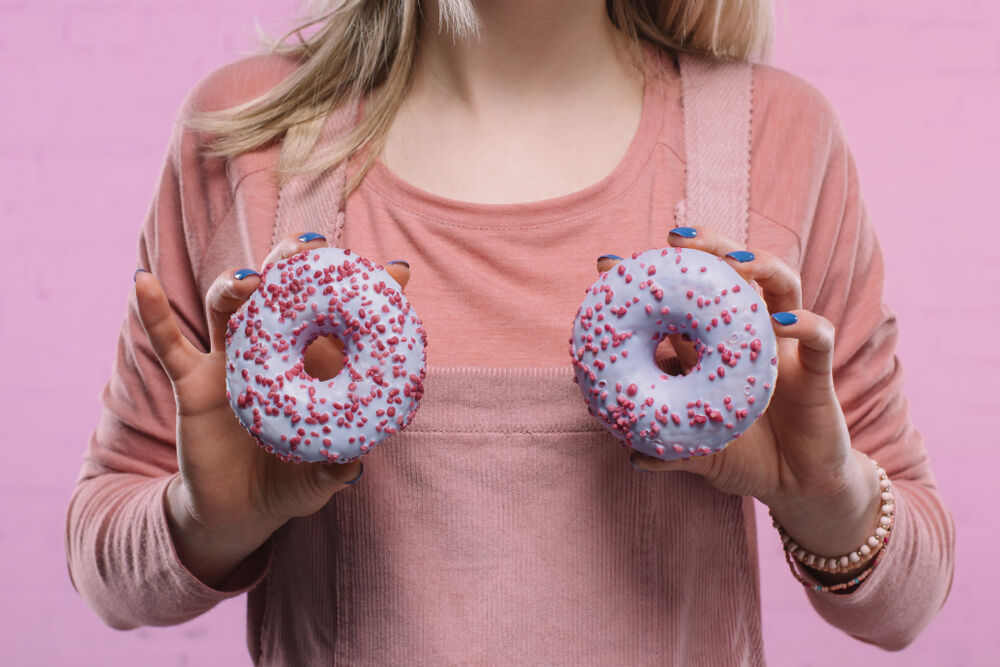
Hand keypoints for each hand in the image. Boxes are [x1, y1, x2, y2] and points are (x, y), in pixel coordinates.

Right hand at [134, 232, 410, 585]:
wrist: (238, 514)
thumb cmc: (289, 485)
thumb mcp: (318, 478)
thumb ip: (336, 470)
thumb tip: (357, 465)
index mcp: (311, 366)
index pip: (340, 320)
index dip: (366, 294)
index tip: (398, 271)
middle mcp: (270, 352)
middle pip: (279, 293)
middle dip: (292, 264)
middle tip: (310, 246)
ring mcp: (229, 362)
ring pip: (227, 308)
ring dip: (234, 285)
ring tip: (249, 279)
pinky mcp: (191, 382)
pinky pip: (168, 343)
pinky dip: (153, 312)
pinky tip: (142, 281)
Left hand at [598, 228, 880, 565]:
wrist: (799, 489)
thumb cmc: (748, 460)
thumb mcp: (701, 454)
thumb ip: (669, 452)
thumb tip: (633, 458)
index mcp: (714, 347)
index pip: (683, 298)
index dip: (652, 277)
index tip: (607, 263)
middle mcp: (751, 335)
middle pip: (736, 273)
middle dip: (708, 248)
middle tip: (675, 238)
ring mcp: (786, 347)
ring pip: (782, 287)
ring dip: (759, 265)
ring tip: (732, 259)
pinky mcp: (817, 371)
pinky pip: (818, 338)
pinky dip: (803, 326)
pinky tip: (780, 324)